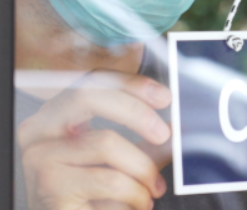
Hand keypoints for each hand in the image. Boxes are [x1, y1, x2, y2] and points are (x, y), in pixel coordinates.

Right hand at [18, 70, 170, 209]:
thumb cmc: (90, 198)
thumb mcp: (120, 162)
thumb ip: (145, 144)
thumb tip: (177, 126)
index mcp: (57, 114)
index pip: (94, 80)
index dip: (132, 83)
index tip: (164, 96)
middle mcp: (39, 129)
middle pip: (88, 96)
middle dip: (135, 111)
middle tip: (164, 134)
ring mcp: (39, 158)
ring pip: (106, 142)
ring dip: (142, 168)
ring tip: (153, 189)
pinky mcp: (49, 189)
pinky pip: (109, 180)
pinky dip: (135, 194)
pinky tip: (139, 204)